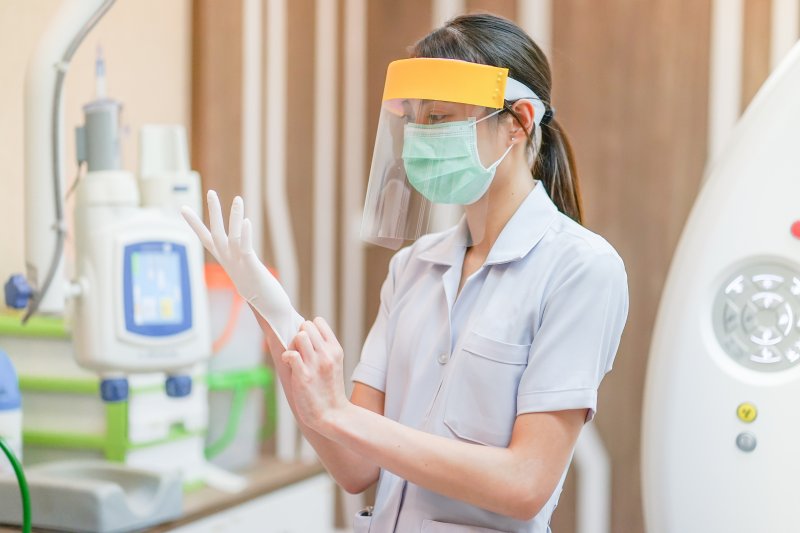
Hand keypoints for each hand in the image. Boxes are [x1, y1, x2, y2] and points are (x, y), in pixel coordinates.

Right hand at [181, 191, 303, 347]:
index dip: (195, 224)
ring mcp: (240, 265)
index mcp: (227, 262)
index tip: (183, 208)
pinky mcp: (252, 267)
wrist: (272, 312)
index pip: (207, 239)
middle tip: (210, 192)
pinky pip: (245, 248)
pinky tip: (246, 221)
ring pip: (232, 237)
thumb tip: (242, 256)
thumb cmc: (262, 294)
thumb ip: (243, 263)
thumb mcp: (248, 274)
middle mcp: (230, 262)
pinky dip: (244, 234)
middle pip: (216, 234)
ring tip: (238, 199)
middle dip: (213, 213)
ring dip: (234, 217)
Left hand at [282, 318, 349, 432]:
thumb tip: (303, 332)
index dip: (309, 328)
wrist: (332, 414)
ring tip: (295, 357)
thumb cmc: (329, 389)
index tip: (306, 341)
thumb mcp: (334, 363)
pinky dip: (286, 357)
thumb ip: (323, 348)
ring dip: (292, 345)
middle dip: (299, 335)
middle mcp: (327, 354)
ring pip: (300, 336)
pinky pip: (291, 354)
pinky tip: (289, 365)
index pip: (318, 322)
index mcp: (335, 349)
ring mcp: (316, 364)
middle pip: (306, 326)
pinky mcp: (304, 376)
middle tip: (299, 351)